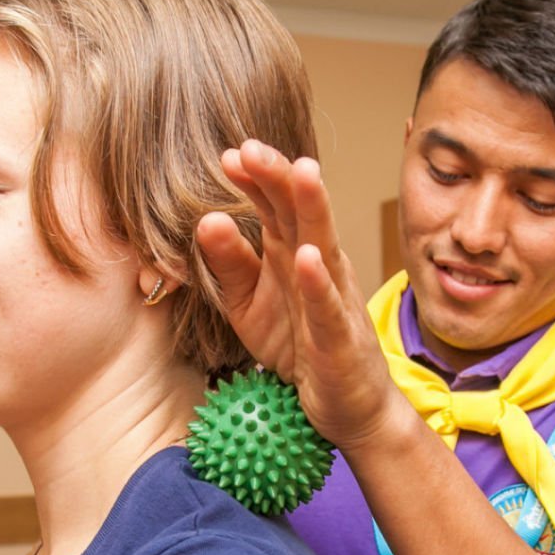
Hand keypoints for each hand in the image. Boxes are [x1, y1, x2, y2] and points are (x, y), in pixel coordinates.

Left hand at [195, 140, 408, 451]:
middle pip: (300, 213)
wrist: (347, 408)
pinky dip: (318, 283)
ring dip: (312, 209)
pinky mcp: (338, 339)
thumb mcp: (249, 304)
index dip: (255, 180)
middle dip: (279, 178)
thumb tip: (206, 219)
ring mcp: (333, 300)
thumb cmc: (299, 348)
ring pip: (323, 247)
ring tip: (300, 173)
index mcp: (293, 254)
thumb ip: (229, 264)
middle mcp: (318, 267)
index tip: (229, 156)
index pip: (275, 206)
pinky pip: (327, 308)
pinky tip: (308, 258)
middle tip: (251, 147)